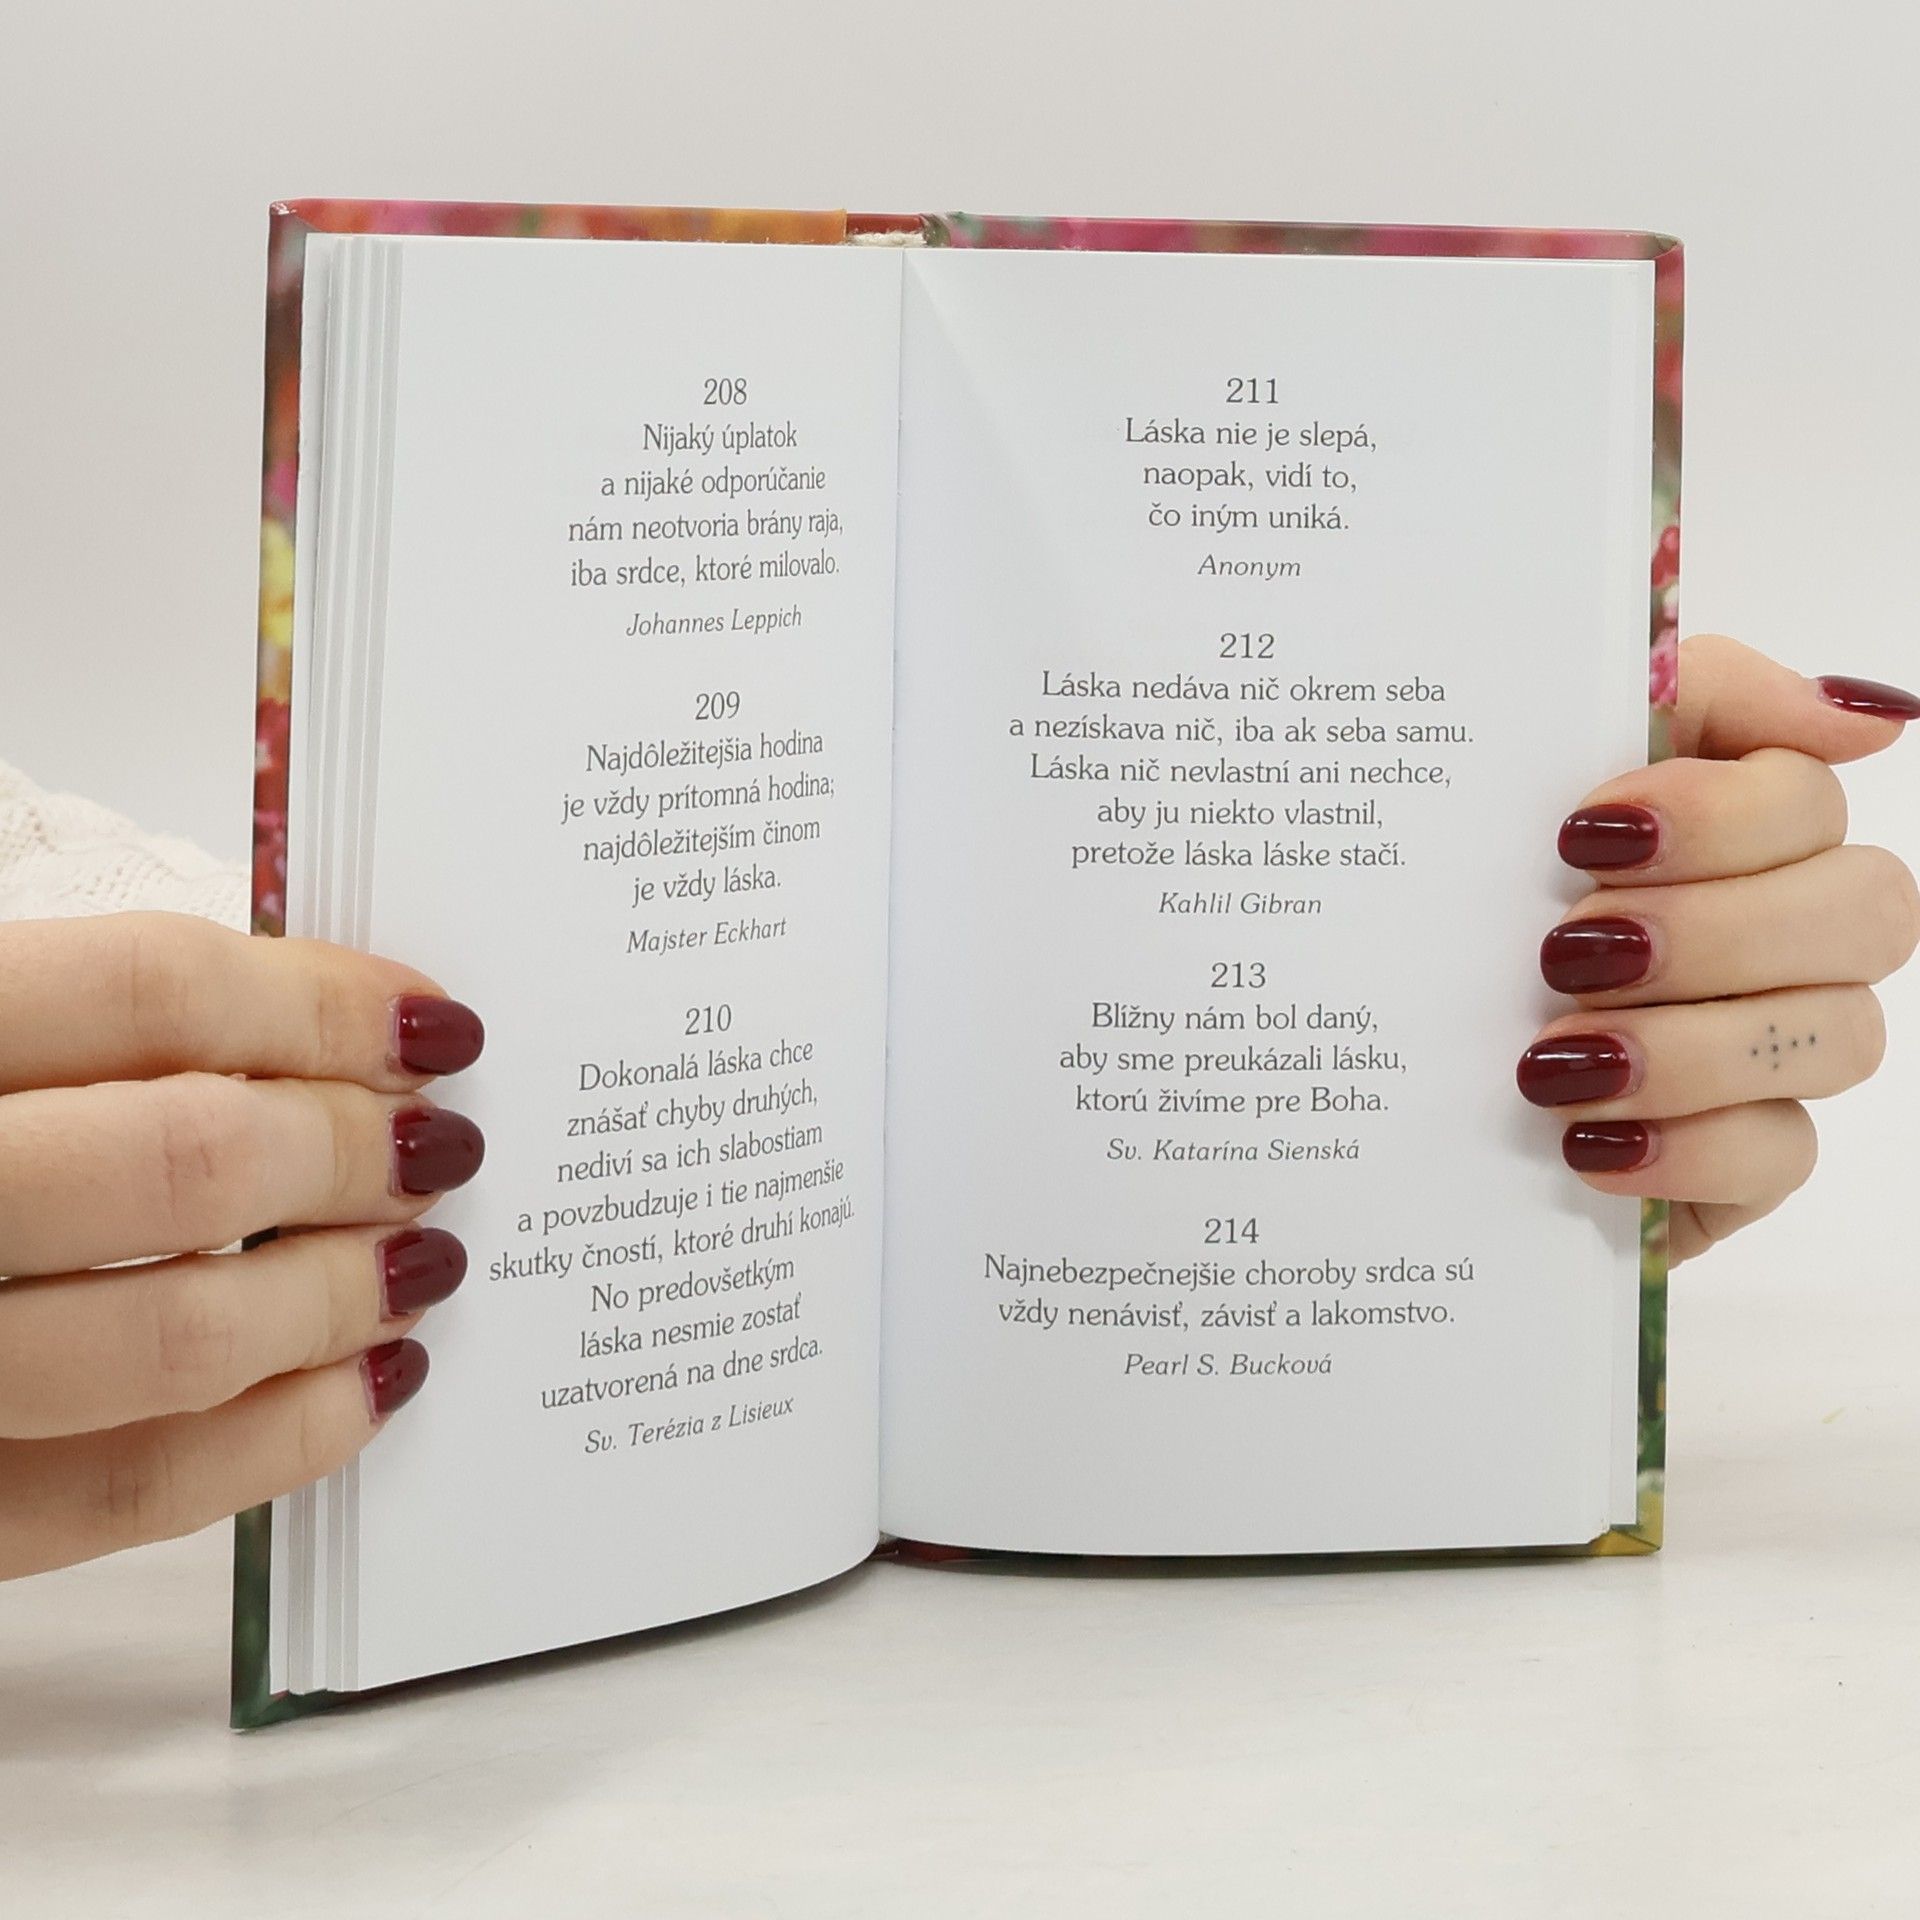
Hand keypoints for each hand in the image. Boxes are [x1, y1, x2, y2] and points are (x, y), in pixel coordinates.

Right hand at [0, 914, 484, 1577]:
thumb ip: (86, 1023)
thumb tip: (326, 1022)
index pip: (149, 990)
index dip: (322, 1002)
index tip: (434, 1023)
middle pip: (183, 1158)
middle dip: (350, 1150)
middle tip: (440, 1145)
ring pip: (173, 1338)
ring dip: (341, 1294)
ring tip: (425, 1258)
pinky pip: (129, 1495)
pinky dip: (281, 1441)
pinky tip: (367, 1385)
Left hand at [1521, 635, 1919, 1260]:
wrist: (1371, 1021)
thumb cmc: (1471, 877)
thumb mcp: (1540, 753)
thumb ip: (1700, 693)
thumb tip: (1863, 719)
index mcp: (1745, 826)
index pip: (1811, 803)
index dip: (1716, 817)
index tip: (1581, 837)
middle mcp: (1789, 931)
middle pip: (1868, 914)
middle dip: (1713, 932)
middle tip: (1567, 953)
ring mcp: (1779, 1050)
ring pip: (1846, 1038)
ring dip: (1692, 1046)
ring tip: (1554, 1059)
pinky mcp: (1745, 1156)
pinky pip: (1786, 1156)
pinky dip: (1690, 1148)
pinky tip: (1586, 1142)